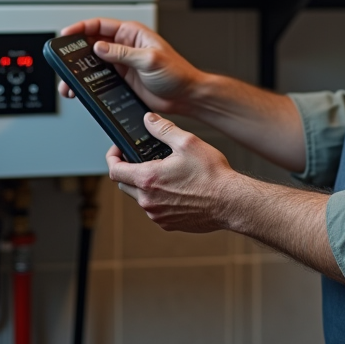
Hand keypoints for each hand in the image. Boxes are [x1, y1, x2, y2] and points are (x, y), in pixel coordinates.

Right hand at [58, 18, 202, 114]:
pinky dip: (88, 83)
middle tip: (63, 63)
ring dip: (79, 71)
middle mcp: (125, 47)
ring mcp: (122, 64)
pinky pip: (100, 78)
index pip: (100, 26)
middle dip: (75, 53)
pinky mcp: (122, 80)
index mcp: (132, 33)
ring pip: (93, 63)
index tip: (66, 34)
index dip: (81, 28)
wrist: (186, 96)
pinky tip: (82, 89)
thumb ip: (123, 53)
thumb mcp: (150, 59)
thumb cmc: (177, 73)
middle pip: (92, 44)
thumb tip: (99, 47)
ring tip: (69, 82)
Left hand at [107, 113, 235, 233]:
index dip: (113, 157)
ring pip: (140, 198)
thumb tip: (149, 120)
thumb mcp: (187, 143)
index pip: (114, 170)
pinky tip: (176, 189)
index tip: (118, 150)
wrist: (231, 203)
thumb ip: (163, 129)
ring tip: (165, 173)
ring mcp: (157, 215)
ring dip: (145, 185)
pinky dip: (158, 198)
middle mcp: (148, 201)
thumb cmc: (212, 175)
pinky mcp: (168, 224)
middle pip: (124, 184)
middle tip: (142, 159)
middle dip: (128, 170)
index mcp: (148, 179)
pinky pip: (155, 209)